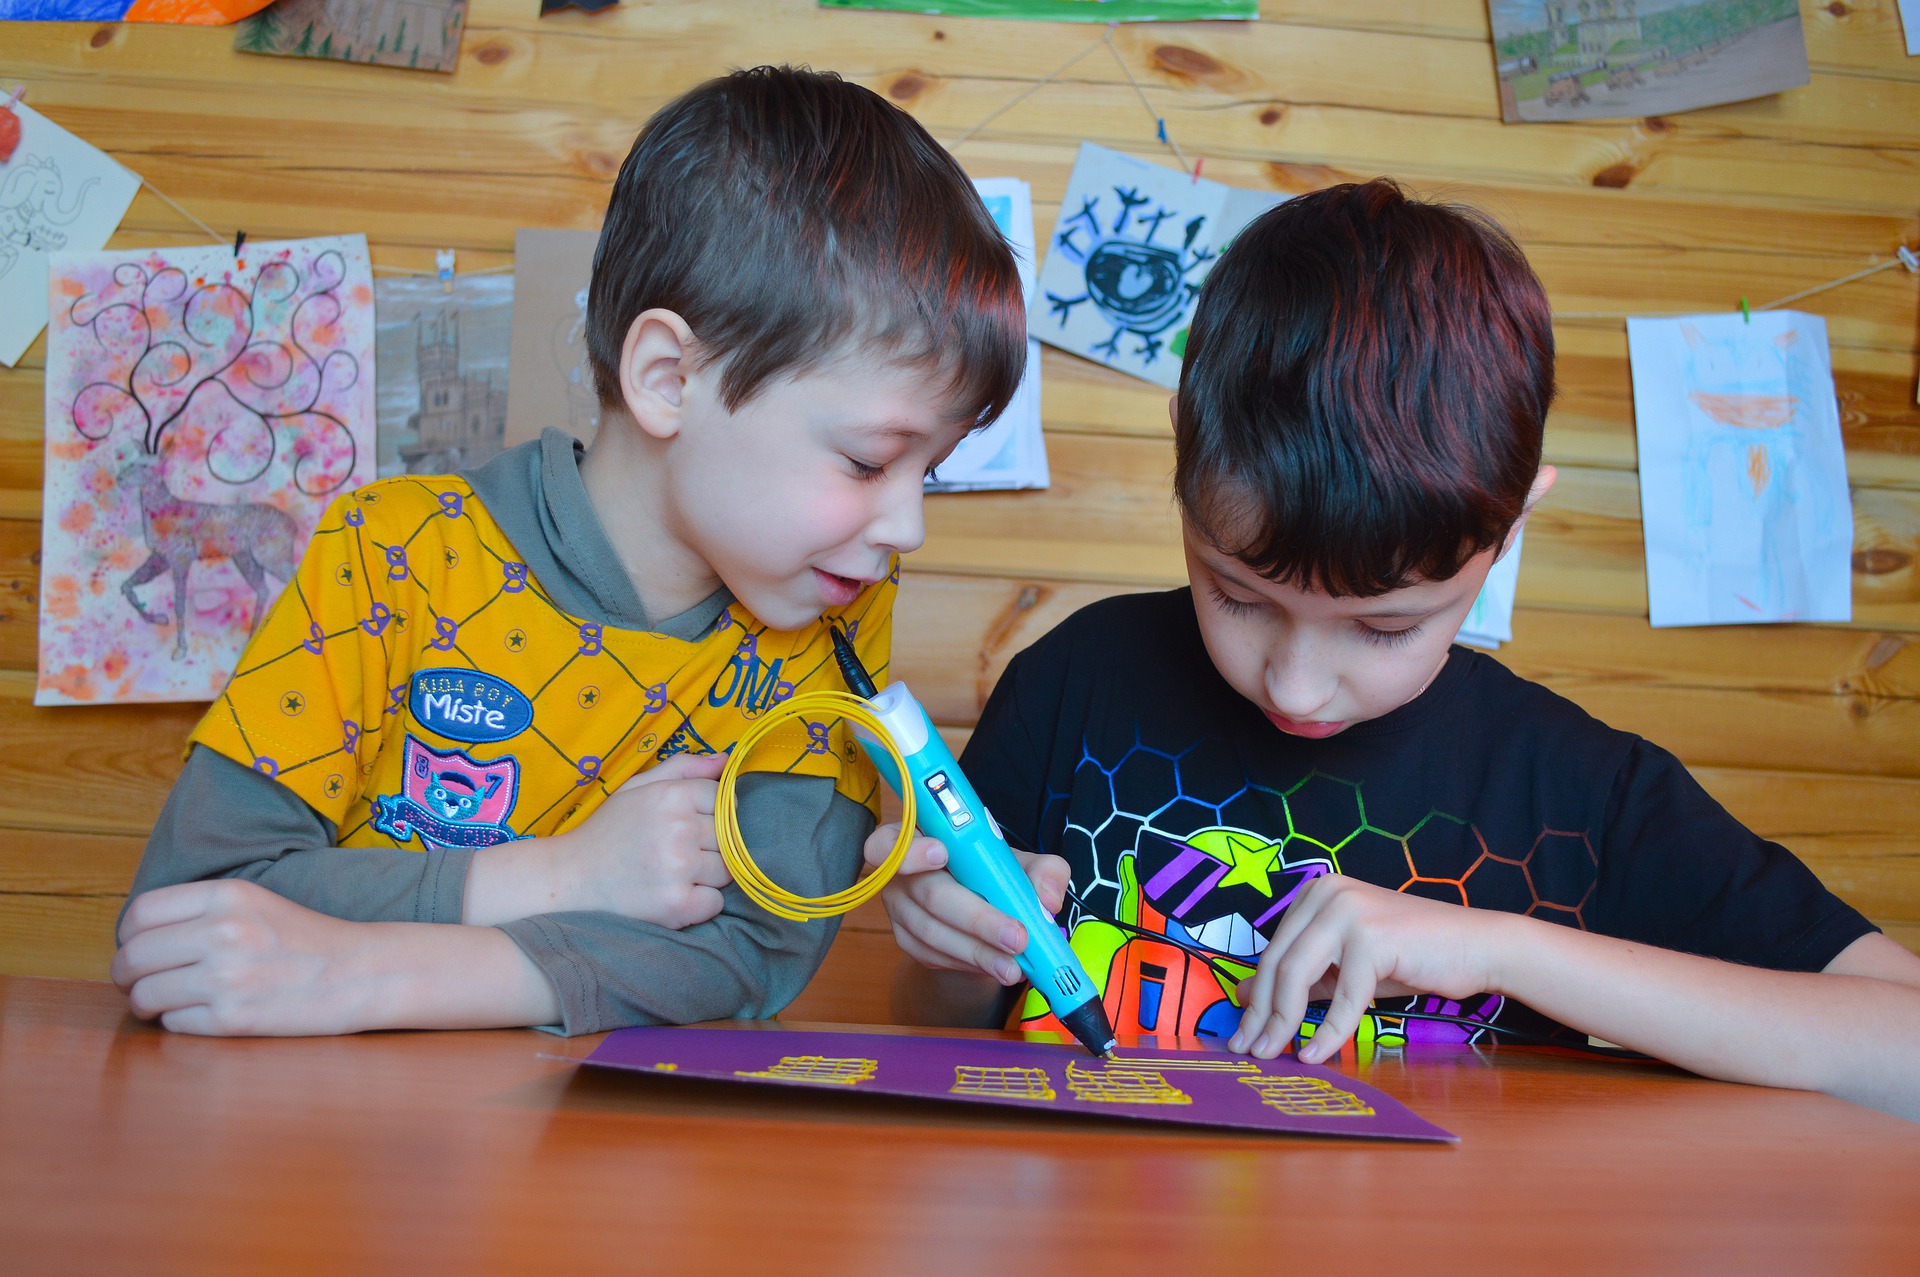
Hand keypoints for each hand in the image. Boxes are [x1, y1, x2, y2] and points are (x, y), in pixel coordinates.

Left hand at [112, 879, 381, 1034]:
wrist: (360, 973)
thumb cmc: (306, 940)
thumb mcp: (255, 903)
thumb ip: (200, 911)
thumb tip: (135, 941)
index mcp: (228, 896)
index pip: (140, 914)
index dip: (128, 936)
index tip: (138, 948)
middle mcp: (223, 932)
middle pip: (133, 957)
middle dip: (127, 975)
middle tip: (139, 983)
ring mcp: (226, 977)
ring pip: (145, 995)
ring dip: (147, 1004)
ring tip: (166, 1002)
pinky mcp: (233, 1018)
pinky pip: (173, 1024)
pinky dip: (179, 1023)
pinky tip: (204, 1015)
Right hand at [537, 752, 731, 928]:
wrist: (570, 879)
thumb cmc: (609, 830)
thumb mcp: (638, 786)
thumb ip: (684, 768)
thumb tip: (727, 760)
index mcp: (671, 795)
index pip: (724, 800)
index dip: (710, 814)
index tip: (689, 824)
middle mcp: (678, 829)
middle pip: (729, 837)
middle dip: (709, 845)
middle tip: (676, 852)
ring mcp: (678, 868)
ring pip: (727, 870)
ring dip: (706, 875)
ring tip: (672, 873)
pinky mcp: (677, 905)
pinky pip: (716, 902)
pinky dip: (700, 904)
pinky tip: (673, 895)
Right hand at [863, 823, 1070, 985]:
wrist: (974, 909)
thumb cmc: (991, 873)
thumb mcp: (1020, 863)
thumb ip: (1044, 870)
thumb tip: (1047, 900)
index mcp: (920, 835)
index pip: (892, 841)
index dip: (912, 850)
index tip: (943, 854)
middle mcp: (900, 873)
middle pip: (929, 895)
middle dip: (978, 918)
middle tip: (1017, 937)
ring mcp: (899, 910)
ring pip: (934, 934)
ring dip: (978, 952)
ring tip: (1015, 966)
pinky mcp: (906, 941)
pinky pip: (935, 956)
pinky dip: (969, 963)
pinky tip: (996, 966)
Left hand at [1228, 874, 1507, 1062]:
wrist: (1476, 947)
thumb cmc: (1412, 957)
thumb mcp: (1345, 967)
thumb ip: (1302, 977)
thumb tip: (1243, 995)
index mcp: (1316, 893)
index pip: (1273, 950)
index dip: (1254, 995)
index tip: (1242, 1032)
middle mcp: (1326, 892)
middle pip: (1277, 962)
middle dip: (1260, 1013)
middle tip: (1248, 1051)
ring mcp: (1348, 910)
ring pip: (1297, 975)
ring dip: (1282, 1023)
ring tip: (1272, 1056)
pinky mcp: (1371, 936)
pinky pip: (1343, 995)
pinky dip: (1328, 1030)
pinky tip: (1316, 1054)